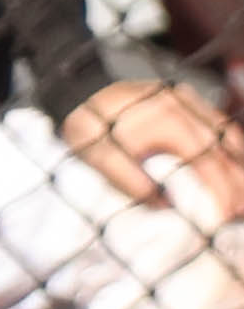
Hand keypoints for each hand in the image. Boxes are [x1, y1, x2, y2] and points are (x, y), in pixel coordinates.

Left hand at [66, 79, 243, 232]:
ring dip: (238, 164)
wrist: (80, 92)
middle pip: (227, 148)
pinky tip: (232, 164)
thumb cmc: (89, 126)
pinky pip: (216, 125)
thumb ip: (132, 182)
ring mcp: (189, 102)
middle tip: (240, 211)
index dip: (221, 191)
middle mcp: (187, 109)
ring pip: (227, 134)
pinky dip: (229, 146)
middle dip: (238, 181)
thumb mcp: (102, 159)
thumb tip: (165, 204)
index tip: (224, 216)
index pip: (208, 162)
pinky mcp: (186, 101)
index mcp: (170, 123)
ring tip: (240, 195)